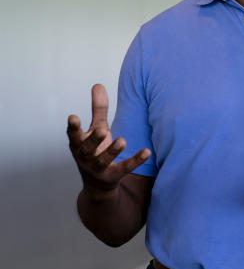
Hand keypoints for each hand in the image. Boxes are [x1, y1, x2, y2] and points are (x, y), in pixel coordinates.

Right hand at [67, 84, 150, 198]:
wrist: (98, 184)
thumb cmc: (96, 150)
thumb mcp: (96, 128)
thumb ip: (98, 109)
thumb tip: (98, 85)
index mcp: (79, 144)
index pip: (73, 135)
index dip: (72, 127)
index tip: (73, 117)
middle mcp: (86, 157)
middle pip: (87, 148)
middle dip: (93, 139)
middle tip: (102, 130)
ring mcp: (98, 168)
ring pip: (103, 160)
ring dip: (112, 151)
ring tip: (122, 140)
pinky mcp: (113, 176)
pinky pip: (124, 169)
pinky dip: (135, 161)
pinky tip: (147, 152)